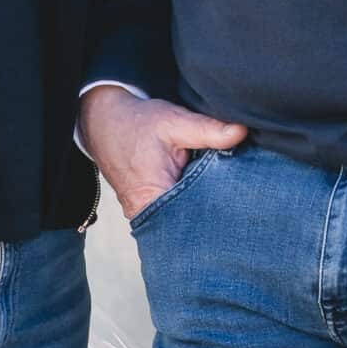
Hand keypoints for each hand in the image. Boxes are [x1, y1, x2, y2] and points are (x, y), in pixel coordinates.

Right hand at [77, 85, 246, 219]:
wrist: (104, 121)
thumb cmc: (137, 122)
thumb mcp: (174, 121)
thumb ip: (208, 129)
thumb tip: (242, 132)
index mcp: (152, 199)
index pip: (195, 221)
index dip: (220, 212)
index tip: (242, 203)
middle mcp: (147, 215)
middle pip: (191, 225)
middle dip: (216, 213)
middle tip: (242, 201)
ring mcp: (145, 216)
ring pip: (184, 221)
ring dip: (203, 209)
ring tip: (228, 199)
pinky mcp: (149, 209)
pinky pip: (175, 215)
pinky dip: (192, 205)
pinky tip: (208, 195)